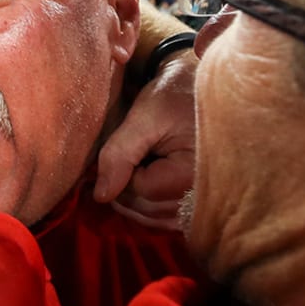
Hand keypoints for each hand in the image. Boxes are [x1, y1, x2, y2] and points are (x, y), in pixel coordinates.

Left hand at [94, 51, 197, 228]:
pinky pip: (165, 218)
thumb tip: (100, 196)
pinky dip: (151, 202)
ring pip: (152, 217)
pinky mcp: (200, 207)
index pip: (140, 191)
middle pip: (146, 208)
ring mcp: (204, 206)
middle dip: (129, 182)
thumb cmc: (176, 94)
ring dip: (138, 193)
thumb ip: (119, 154)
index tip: (137, 142)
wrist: (205, 87)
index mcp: (194, 175)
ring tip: (149, 159)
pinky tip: (153, 175)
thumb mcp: (145, 116)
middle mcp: (204, 198)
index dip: (126, 168)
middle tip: (141, 149)